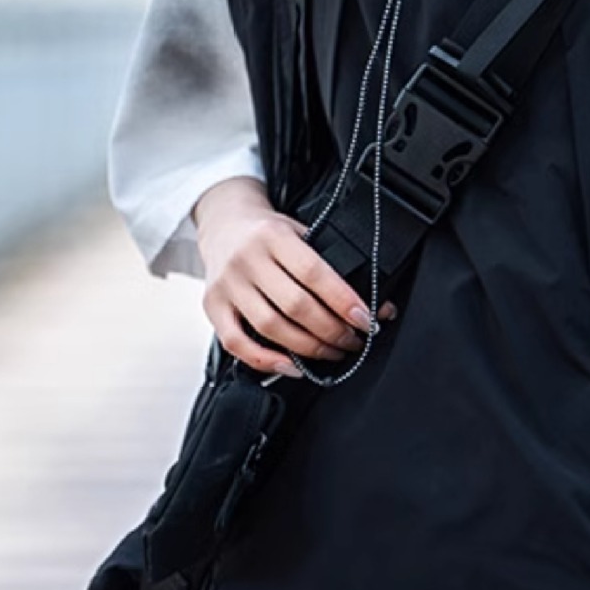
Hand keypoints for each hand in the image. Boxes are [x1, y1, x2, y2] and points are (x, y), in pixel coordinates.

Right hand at [194, 177, 394, 378]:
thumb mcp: (301, 232)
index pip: (314, 273)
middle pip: (295, 306)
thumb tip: (377, 305)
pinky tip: (293, 366)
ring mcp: (227, 284)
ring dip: (308, 348)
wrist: (224, 223)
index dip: (343, 301)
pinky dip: (266, 361)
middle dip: (331, 330)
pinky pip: (236, 343)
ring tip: (332, 352)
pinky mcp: (211, 305)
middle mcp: (247, 259)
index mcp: (273, 236)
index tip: (366, 320)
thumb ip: (331, 264)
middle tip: (353, 340)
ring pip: (270, 327)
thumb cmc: (269, 233)